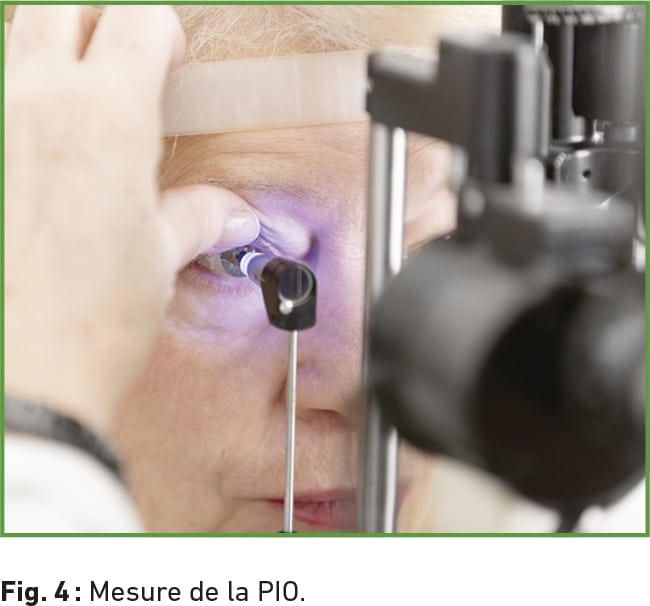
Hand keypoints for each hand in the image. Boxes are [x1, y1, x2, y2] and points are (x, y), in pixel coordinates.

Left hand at [5, 6, 259, 435]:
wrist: (16, 377)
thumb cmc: (90, 321)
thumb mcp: (158, 259)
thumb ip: (198, 217)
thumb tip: (232, 214)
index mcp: (105, 118)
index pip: (138, 21)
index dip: (162, 36)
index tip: (169, 66)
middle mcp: (33, 101)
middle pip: (63, 6)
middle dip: (99, 25)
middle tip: (119, 71)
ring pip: (12, 41)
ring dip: (45, 55)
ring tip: (70, 109)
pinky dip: (14, 107)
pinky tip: (30, 155)